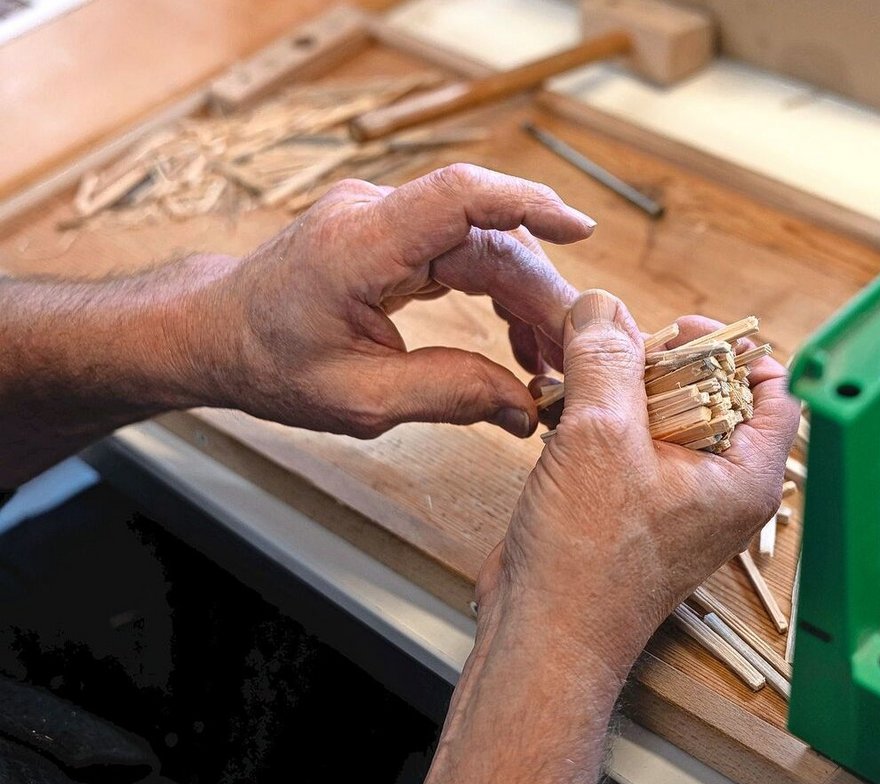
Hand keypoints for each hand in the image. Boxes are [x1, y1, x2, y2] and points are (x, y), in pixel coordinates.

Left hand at [193, 163, 593, 438]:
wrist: (215, 333)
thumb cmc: (270, 363)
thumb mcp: (358, 400)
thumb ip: (447, 395)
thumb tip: (525, 407)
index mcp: (358, 245)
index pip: (458, 197)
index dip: (526, 203)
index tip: (581, 228)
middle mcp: (375, 214)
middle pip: (487, 235)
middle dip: (541, 293)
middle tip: (574, 356)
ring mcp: (386, 217)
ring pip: (485, 244)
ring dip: (526, 297)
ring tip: (549, 359)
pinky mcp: (396, 232)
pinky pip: (465, 252)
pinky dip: (499, 293)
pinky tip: (517, 342)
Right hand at [478, 290, 800, 675]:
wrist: (544, 635)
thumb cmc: (588, 562)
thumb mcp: (600, 438)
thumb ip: (608, 361)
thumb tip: (603, 306)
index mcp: (744, 478)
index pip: (773, 390)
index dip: (733, 348)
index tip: (682, 329)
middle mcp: (720, 489)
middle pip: (713, 394)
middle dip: (663, 362)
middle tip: (618, 348)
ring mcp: (677, 499)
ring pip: (664, 416)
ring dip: (622, 388)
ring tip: (582, 373)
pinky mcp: (634, 505)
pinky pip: (630, 443)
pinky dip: (600, 419)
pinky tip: (563, 409)